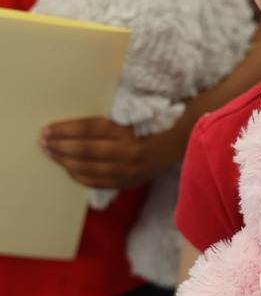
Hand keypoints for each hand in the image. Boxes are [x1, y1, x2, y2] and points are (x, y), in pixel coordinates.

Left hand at [39, 117, 177, 189]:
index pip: (88, 130)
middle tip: (43, 142)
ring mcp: (128, 171)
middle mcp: (127, 153)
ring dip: (66, 162)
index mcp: (128, 131)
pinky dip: (80, 176)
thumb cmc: (156, 119)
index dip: (65, 130)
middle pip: (85, 150)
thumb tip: (76, 116)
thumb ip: (109, 116)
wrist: (183, 140)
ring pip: (89, 169)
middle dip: (60, 146)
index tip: (47, 129)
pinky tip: (68, 169)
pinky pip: (98, 182)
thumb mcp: (134, 113)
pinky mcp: (129, 182)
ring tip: (50, 154)